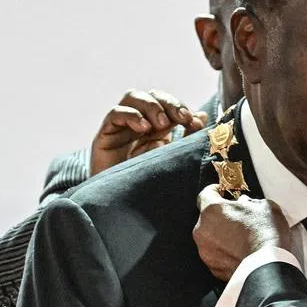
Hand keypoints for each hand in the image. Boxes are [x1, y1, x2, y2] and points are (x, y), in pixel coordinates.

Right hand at [90, 90, 206, 176]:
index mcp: (156, 130)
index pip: (167, 105)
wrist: (121, 210)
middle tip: (182, 118)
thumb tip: (202, 115)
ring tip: (162, 124)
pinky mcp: (104, 137)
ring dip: (151, 106)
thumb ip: (187, 138)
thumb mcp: (172, 160)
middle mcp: (138, 125)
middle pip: (152, 96)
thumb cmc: (148, 187)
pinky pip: (114, 113)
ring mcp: (120, 129)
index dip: (181, 108)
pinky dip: (131, 115)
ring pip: (133, 97)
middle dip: (169, 103)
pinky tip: (143, 128)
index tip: (195, 122)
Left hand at [194, 185, 289, 280]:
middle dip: (221, 216)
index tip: (223, 192)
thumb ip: (250, 202)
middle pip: (208, 218)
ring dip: (222, 236)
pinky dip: (226, 253)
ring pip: (211, 238)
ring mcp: (206, 251)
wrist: (267, 267)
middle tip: (239, 218)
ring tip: (242, 238)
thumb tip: (245, 205)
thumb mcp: (264, 206)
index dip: (215, 191)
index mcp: (212, 210)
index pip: (205, 194)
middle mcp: (202, 230)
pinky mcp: (213, 268)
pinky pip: (217, 255)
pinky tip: (242, 252)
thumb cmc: (265, 234)